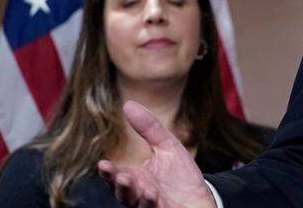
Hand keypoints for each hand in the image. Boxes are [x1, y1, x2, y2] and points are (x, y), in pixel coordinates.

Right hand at [97, 100, 216, 207]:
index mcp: (135, 178)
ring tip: (129, 180)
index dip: (108, 172)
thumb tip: (128, 104)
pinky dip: (149, 203)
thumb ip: (149, 128)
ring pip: (134, 201)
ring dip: (130, 192)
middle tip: (117, 174)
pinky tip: (151, 193)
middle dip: (116, 183)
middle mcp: (138, 194)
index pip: (116, 175)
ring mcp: (149, 206)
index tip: (102, 164)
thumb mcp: (168, 147)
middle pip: (121, 191)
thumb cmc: (181, 176)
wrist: (201, 199)